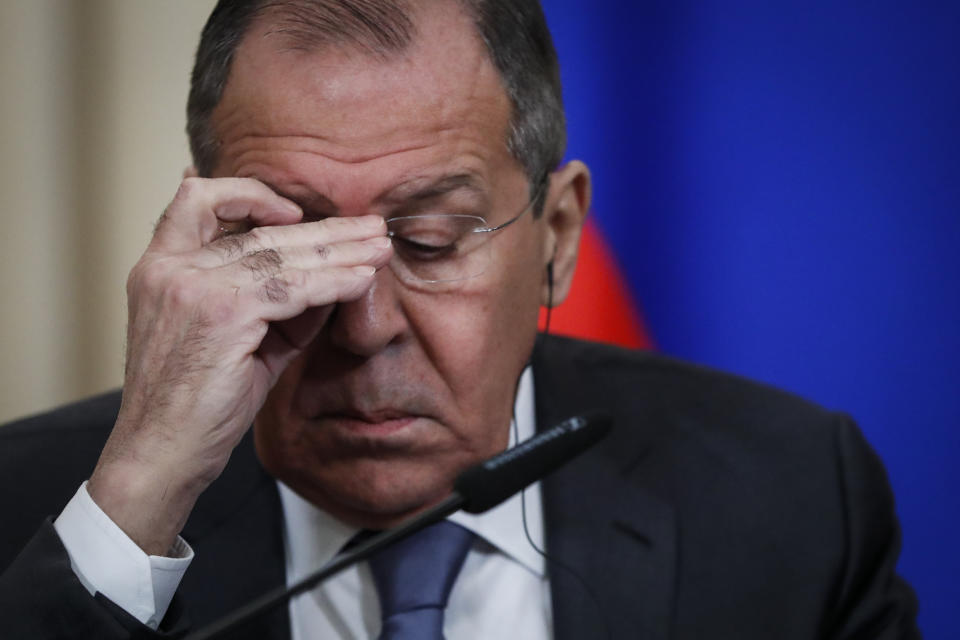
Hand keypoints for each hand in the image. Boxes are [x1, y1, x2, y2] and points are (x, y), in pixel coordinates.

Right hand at [88, 177, 391, 554]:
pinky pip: (293, 289)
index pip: (196, 202)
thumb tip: (331, 276)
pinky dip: (335, 282)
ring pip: (282, 255)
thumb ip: (273, 303)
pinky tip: (365, 279)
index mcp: (161, 267)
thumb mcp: (235, 338)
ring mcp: (193, 287)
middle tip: (371, 227)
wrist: (161, 454)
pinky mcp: (221, 314)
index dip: (247, 195)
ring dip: (341, 251)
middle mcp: (171, 268)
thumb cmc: (197, 402)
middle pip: (261, 232)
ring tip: (380, 247)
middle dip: (325, 230)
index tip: (293, 210)